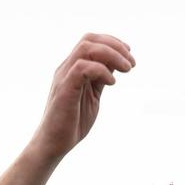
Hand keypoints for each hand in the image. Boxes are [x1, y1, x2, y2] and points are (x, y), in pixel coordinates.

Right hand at [31, 35, 134, 159]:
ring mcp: (64, 77)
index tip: (129, 54)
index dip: (112, 42)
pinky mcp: (64, 89)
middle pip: (89, 39)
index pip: (91, 41)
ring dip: (111, 55)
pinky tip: (112, 84)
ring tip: (127, 69)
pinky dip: (101, 71)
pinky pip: (82, 68)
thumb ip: (100, 79)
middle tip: (131, 62)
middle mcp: (66, 68)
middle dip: (115, 45)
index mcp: (72, 68)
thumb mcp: (92, 95)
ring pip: (86, 48)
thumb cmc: (72, 123)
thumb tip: (116, 64)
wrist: (53, 144)